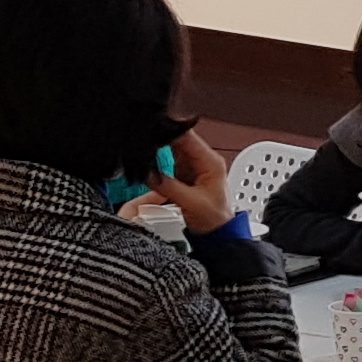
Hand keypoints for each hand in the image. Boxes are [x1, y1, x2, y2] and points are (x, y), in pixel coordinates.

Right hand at [145, 123, 234, 237]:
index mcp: (211, 162)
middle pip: (178, 138)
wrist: (218, 233)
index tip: (152, 128)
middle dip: (161, 137)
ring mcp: (193, 165)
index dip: (169, 129)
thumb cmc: (215, 218)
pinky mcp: (184, 172)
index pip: (188, 136)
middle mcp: (203, 160)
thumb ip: (167, 186)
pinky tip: (149, 159)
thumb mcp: (190, 202)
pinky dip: (158, 158)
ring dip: (158, 147)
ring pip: (171, 147)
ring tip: (144, 150)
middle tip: (143, 140)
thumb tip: (147, 173)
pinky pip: (169, 158)